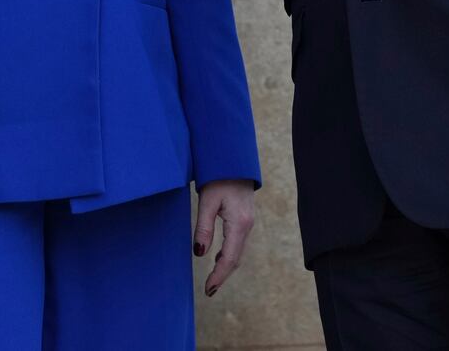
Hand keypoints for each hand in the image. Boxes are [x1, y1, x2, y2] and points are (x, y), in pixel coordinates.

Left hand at [194, 179, 255, 297]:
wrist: (234, 159)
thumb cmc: (218, 176)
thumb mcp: (207, 201)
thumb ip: (204, 227)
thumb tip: (199, 254)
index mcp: (239, 223)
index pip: (229, 257)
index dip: (219, 275)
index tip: (208, 289)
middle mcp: (247, 225)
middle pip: (236, 258)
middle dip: (223, 275)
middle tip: (209, 290)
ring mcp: (248, 222)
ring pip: (238, 251)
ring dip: (226, 266)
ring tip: (212, 279)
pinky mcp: (245, 218)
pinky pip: (238, 242)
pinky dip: (229, 254)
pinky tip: (218, 257)